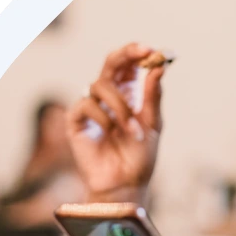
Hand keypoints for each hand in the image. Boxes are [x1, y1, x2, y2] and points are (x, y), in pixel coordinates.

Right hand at [65, 42, 165, 201]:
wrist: (126, 184)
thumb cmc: (140, 158)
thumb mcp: (153, 125)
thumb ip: (153, 96)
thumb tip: (160, 67)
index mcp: (128, 96)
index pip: (128, 66)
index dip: (137, 54)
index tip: (151, 50)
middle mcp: (108, 98)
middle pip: (110, 64)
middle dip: (125, 55)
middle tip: (142, 53)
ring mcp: (91, 108)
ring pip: (100, 85)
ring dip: (121, 106)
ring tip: (132, 131)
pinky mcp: (76, 122)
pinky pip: (86, 105)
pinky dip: (104, 117)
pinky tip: (112, 133)